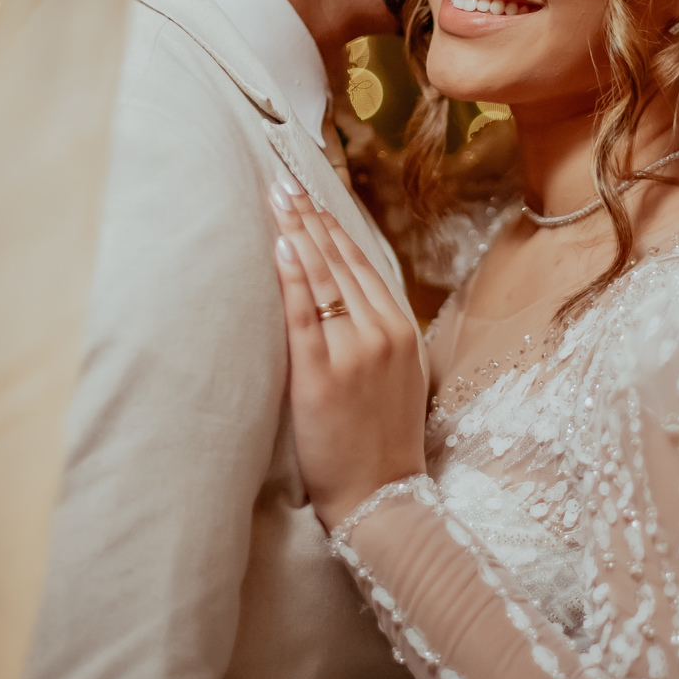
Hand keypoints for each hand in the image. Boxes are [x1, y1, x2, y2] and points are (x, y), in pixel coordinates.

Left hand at [271, 181, 427, 531]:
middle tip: (285, 181)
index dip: (333, 228)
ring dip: (298, 234)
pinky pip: (306, 317)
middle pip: (340, 263)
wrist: (382, 497)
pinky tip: (283, 247)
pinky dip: (294, 278)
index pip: (361, 266)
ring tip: (277, 200)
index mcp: (400, 331)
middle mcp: (382, 332)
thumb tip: (347, 302)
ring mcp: (355, 352)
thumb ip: (378, 338)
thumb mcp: (397, 380)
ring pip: (324, 280)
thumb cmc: (382, 445)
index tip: (311, 196)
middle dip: (311, 218)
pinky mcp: (323, 375)